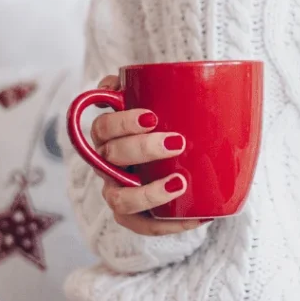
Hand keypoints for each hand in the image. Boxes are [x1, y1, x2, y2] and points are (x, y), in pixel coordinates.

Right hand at [91, 74, 208, 235]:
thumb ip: (154, 85)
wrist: (192, 164)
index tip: (151, 116)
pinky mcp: (134, 217)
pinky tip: (196, 217)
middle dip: (140, 149)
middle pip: (110, 158)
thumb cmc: (172, 125)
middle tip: (175, 142)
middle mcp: (108, 164)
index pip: (103, 126)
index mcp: (110, 135)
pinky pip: (143, 226)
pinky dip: (167, 224)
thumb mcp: (167, 102)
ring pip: (119, 198)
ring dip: (147, 193)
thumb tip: (139, 74)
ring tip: (179, 184)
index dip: (121, 122)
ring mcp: (118, 192)